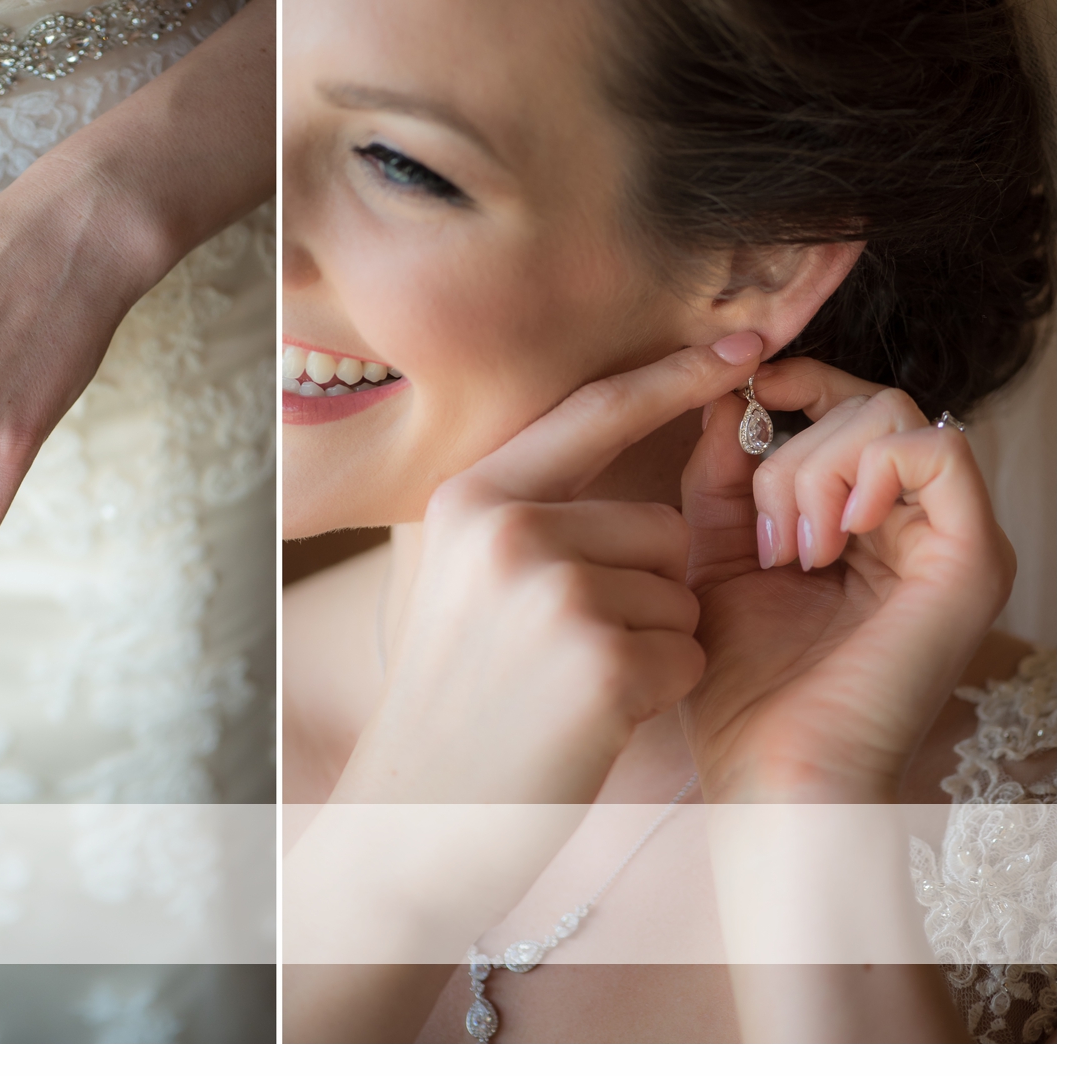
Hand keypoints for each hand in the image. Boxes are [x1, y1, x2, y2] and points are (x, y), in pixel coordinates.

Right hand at [337, 334, 765, 805]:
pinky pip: (686, 652)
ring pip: (681, 591)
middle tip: (567, 653)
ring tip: (572, 688)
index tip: (744, 341)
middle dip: (647, 588)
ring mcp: (554, 594)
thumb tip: (635, 479)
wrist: (415, 817)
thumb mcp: (464, 583)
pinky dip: (657, 691)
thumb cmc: (457, 703)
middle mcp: (508, 531)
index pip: (594, 411)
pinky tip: (591, 720)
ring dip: (652, 642)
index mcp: (470, 500)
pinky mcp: (600, 662)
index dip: (675, 375)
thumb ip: (532, 518)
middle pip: (659, 527)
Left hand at [678, 358, 1013, 802]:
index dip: (795, 390)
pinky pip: (937, 450)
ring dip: (816, 470)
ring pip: (894, 419)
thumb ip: (723, 482)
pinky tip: (830, 540)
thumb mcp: (716, 560)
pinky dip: (867, 472)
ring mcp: (953, 541)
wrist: (772, 773)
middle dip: (791, 452)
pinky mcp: (973, 558)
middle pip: (870, 406)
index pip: (850, 411)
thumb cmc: (742, 689)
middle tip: (766, 540)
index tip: (737, 403)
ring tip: (792, 555)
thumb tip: (723, 400)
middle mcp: (921, 528)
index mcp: (868, 528)